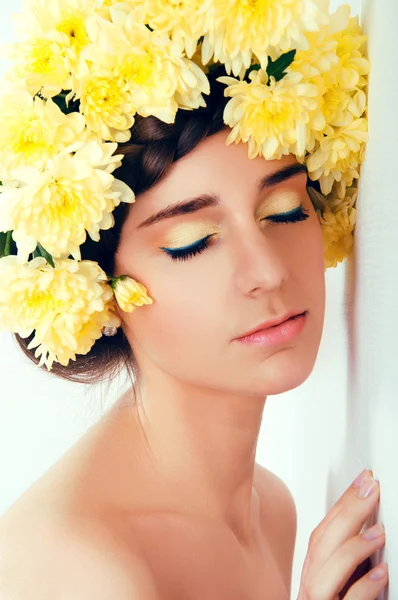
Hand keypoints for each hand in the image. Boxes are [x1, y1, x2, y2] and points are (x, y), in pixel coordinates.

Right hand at [297, 470, 387, 598]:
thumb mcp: (342, 585)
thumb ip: (348, 561)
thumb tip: (373, 528)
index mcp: (313, 575)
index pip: (322, 532)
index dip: (342, 504)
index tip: (364, 481)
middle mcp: (311, 588)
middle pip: (320, 545)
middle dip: (346, 513)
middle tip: (371, 489)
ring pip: (324, 571)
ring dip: (352, 547)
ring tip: (379, 531)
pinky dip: (362, 587)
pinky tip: (381, 573)